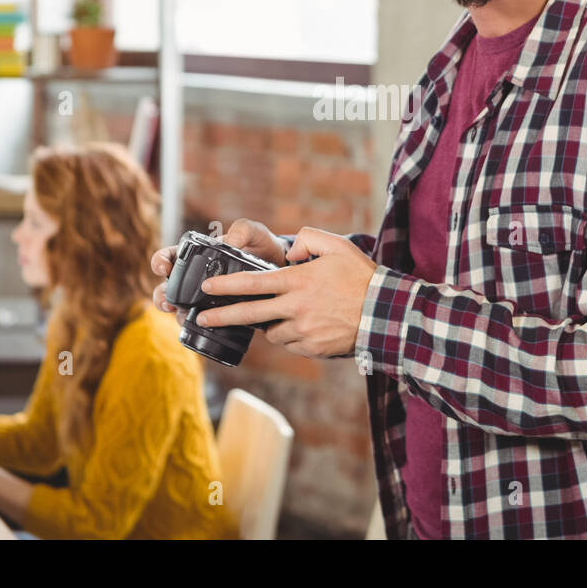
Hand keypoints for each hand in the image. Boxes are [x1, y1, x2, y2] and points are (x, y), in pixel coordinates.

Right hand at [150, 218, 290, 327]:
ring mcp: (205, 297)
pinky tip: (198, 329)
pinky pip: (201, 322)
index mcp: (198, 254)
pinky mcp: (219, 313)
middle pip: (168, 287)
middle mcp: (197, 277)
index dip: (160, 261)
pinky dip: (195, 326)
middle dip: (162, 295)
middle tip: (167, 302)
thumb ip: (243, 230)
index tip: (163, 267)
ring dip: (175, 314)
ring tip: (180, 317)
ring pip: (180, 307)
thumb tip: (231, 241)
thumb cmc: (263, 246)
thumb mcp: (254, 233)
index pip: (171, 256)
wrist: (281, 269)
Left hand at [194, 226, 375, 357]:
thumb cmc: (361, 277)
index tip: (207, 287)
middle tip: (201, 317)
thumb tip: (290, 252)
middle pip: (249, 314)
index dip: (226, 285)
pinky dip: (290, 335)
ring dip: (269, 324)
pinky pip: (290, 343)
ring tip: (284, 315)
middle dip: (221, 316)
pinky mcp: (312, 348)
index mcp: (298, 282)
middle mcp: (296, 308)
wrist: (385, 314)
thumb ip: (309, 238)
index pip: (253, 284)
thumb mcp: (338, 245)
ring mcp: (303, 331)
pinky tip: (304, 326)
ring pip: (271, 331)